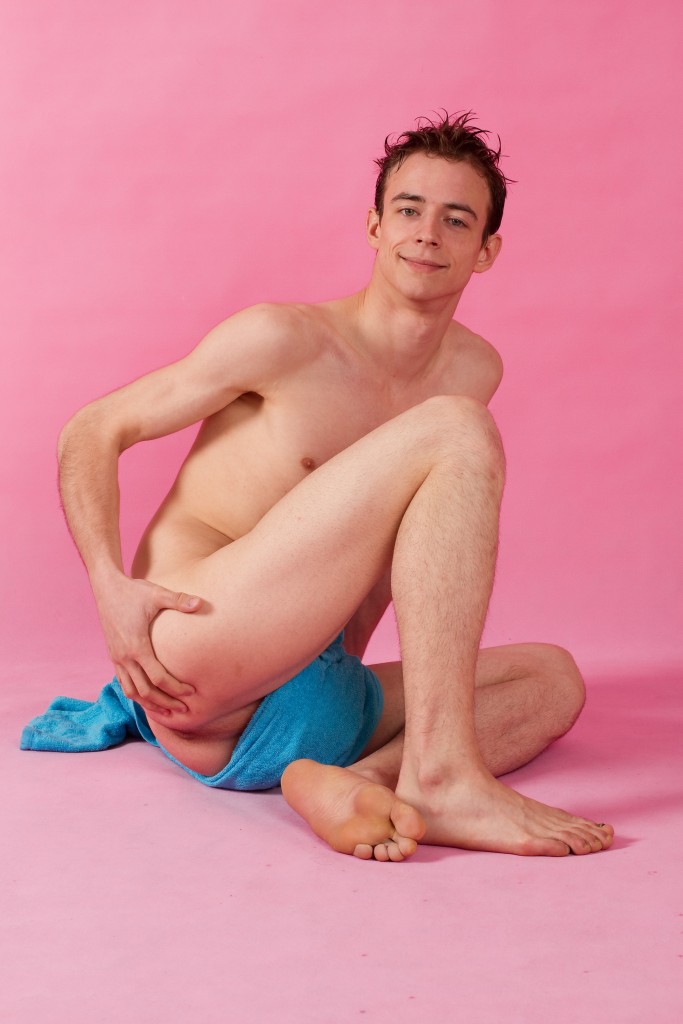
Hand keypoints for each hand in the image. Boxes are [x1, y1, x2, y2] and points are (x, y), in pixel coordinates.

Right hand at [94, 573, 201, 716]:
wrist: (106, 587)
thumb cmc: (133, 591)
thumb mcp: (157, 594)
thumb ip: (179, 600)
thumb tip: (200, 603)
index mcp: (137, 647)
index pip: (158, 678)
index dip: (176, 688)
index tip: (192, 692)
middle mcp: (125, 657)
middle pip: (146, 692)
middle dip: (166, 703)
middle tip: (184, 711)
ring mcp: (117, 658)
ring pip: (132, 692)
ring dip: (150, 704)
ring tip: (168, 712)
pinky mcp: (114, 656)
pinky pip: (124, 683)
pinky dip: (137, 694)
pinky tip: (149, 697)